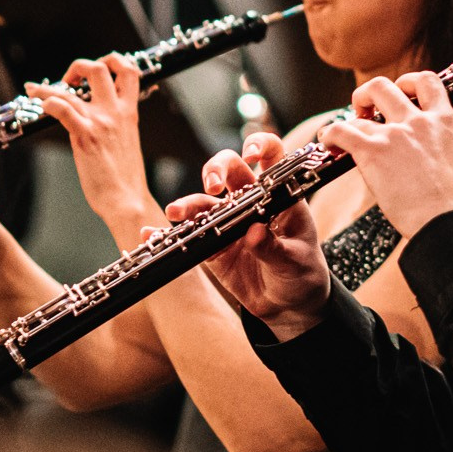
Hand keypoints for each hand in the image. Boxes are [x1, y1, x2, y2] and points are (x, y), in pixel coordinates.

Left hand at [31, 55, 160, 240]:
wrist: (126, 199)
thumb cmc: (125, 177)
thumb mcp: (127, 141)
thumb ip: (116, 124)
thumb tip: (100, 119)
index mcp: (129, 111)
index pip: (129, 70)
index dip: (112, 61)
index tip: (98, 67)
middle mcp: (116, 111)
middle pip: (100, 68)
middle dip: (80, 65)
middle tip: (68, 79)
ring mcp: (100, 122)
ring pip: (74, 87)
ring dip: (48, 86)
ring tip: (34, 90)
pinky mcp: (85, 136)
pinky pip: (62, 109)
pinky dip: (47, 102)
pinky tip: (39, 106)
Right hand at [178, 131, 330, 339]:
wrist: (288, 305)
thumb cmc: (301, 273)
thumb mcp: (295, 261)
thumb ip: (274, 248)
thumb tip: (254, 234)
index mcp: (279, 196)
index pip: (272, 156)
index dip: (260, 145)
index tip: (250, 155)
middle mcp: (251, 201)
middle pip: (229, 169)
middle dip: (215, 169)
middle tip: (212, 185)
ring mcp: (228, 222)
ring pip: (204, 202)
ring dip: (188, 203)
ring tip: (175, 212)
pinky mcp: (213, 246)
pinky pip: (189, 236)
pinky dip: (168, 234)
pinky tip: (151, 234)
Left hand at [318, 72, 452, 242]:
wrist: (446, 220)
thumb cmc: (452, 202)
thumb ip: (438, 141)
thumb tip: (424, 145)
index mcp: (443, 120)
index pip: (426, 81)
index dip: (407, 82)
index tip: (399, 94)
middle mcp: (418, 121)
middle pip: (384, 86)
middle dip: (369, 94)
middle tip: (365, 111)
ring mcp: (394, 134)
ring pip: (361, 106)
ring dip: (349, 117)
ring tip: (344, 134)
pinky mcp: (373, 152)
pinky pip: (340, 130)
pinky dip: (330, 134)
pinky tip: (329, 145)